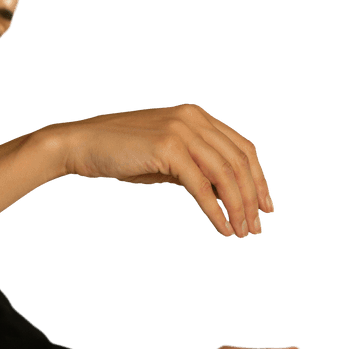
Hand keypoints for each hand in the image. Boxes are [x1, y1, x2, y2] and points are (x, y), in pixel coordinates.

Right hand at [55, 103, 272, 237]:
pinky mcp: (168, 148)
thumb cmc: (121, 154)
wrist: (81, 145)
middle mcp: (194, 118)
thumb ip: (196, 169)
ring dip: (238, 207)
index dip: (259, 179)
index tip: (265, 206)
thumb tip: (224, 195)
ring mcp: (182, 130)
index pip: (242, 148)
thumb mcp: (166, 159)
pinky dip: (216, 211)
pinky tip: (223, 229)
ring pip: (225, 174)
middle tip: (257, 228)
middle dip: (252, 198)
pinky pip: (202, 186)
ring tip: (243, 233)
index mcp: (197, 116)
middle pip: (239, 162)